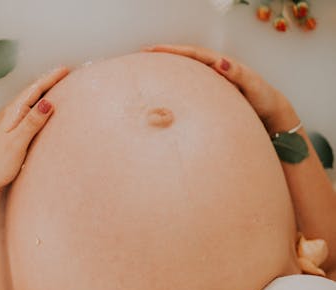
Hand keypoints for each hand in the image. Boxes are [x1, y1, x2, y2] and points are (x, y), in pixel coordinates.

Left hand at [0, 66, 69, 196]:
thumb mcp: (17, 142)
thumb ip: (32, 122)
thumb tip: (47, 102)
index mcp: (12, 113)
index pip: (34, 90)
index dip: (50, 78)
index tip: (65, 69)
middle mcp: (10, 114)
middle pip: (33, 92)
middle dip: (49, 81)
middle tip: (65, 72)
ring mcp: (10, 122)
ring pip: (31, 101)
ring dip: (44, 91)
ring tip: (58, 85)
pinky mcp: (12, 131)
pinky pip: (29, 111)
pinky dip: (40, 104)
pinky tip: (44, 108)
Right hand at [143, 44, 299, 133]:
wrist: (271, 115)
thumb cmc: (263, 100)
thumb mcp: (254, 86)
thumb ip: (238, 74)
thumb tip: (221, 62)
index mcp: (223, 65)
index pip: (194, 54)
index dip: (174, 51)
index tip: (154, 50)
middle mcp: (215, 69)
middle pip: (186, 58)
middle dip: (165, 54)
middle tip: (143, 53)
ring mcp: (211, 81)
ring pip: (186, 70)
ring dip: (168, 66)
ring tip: (149, 66)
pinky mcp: (210, 93)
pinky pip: (189, 83)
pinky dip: (175, 81)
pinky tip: (164, 87)